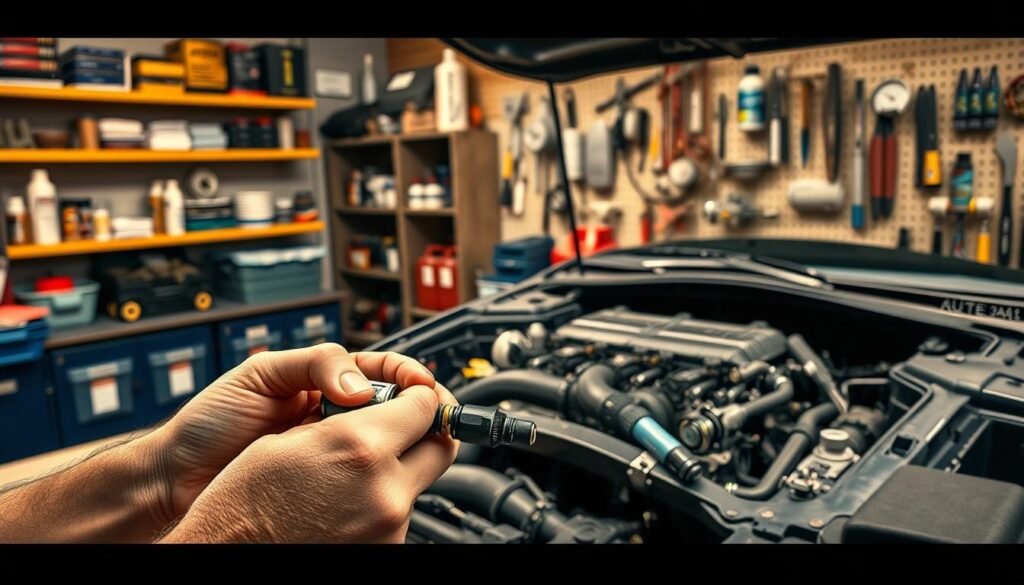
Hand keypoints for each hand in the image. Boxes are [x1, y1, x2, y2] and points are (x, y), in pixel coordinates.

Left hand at [148, 343, 439, 523]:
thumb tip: (361, 385)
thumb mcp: (261, 373)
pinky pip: (362, 473)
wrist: (178, 476)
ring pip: (385, 441)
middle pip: (394, 406)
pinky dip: (373, 470)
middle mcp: (334, 412)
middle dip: (414, 406)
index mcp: (324, 378)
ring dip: (394, 438)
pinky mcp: (326, 482)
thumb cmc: (209, 422)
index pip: (383, 369)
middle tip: (423, 415)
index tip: (422, 385)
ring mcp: (332, 449)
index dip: (408, 374)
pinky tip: (369, 468)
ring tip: (393, 440)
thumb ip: (314, 365)